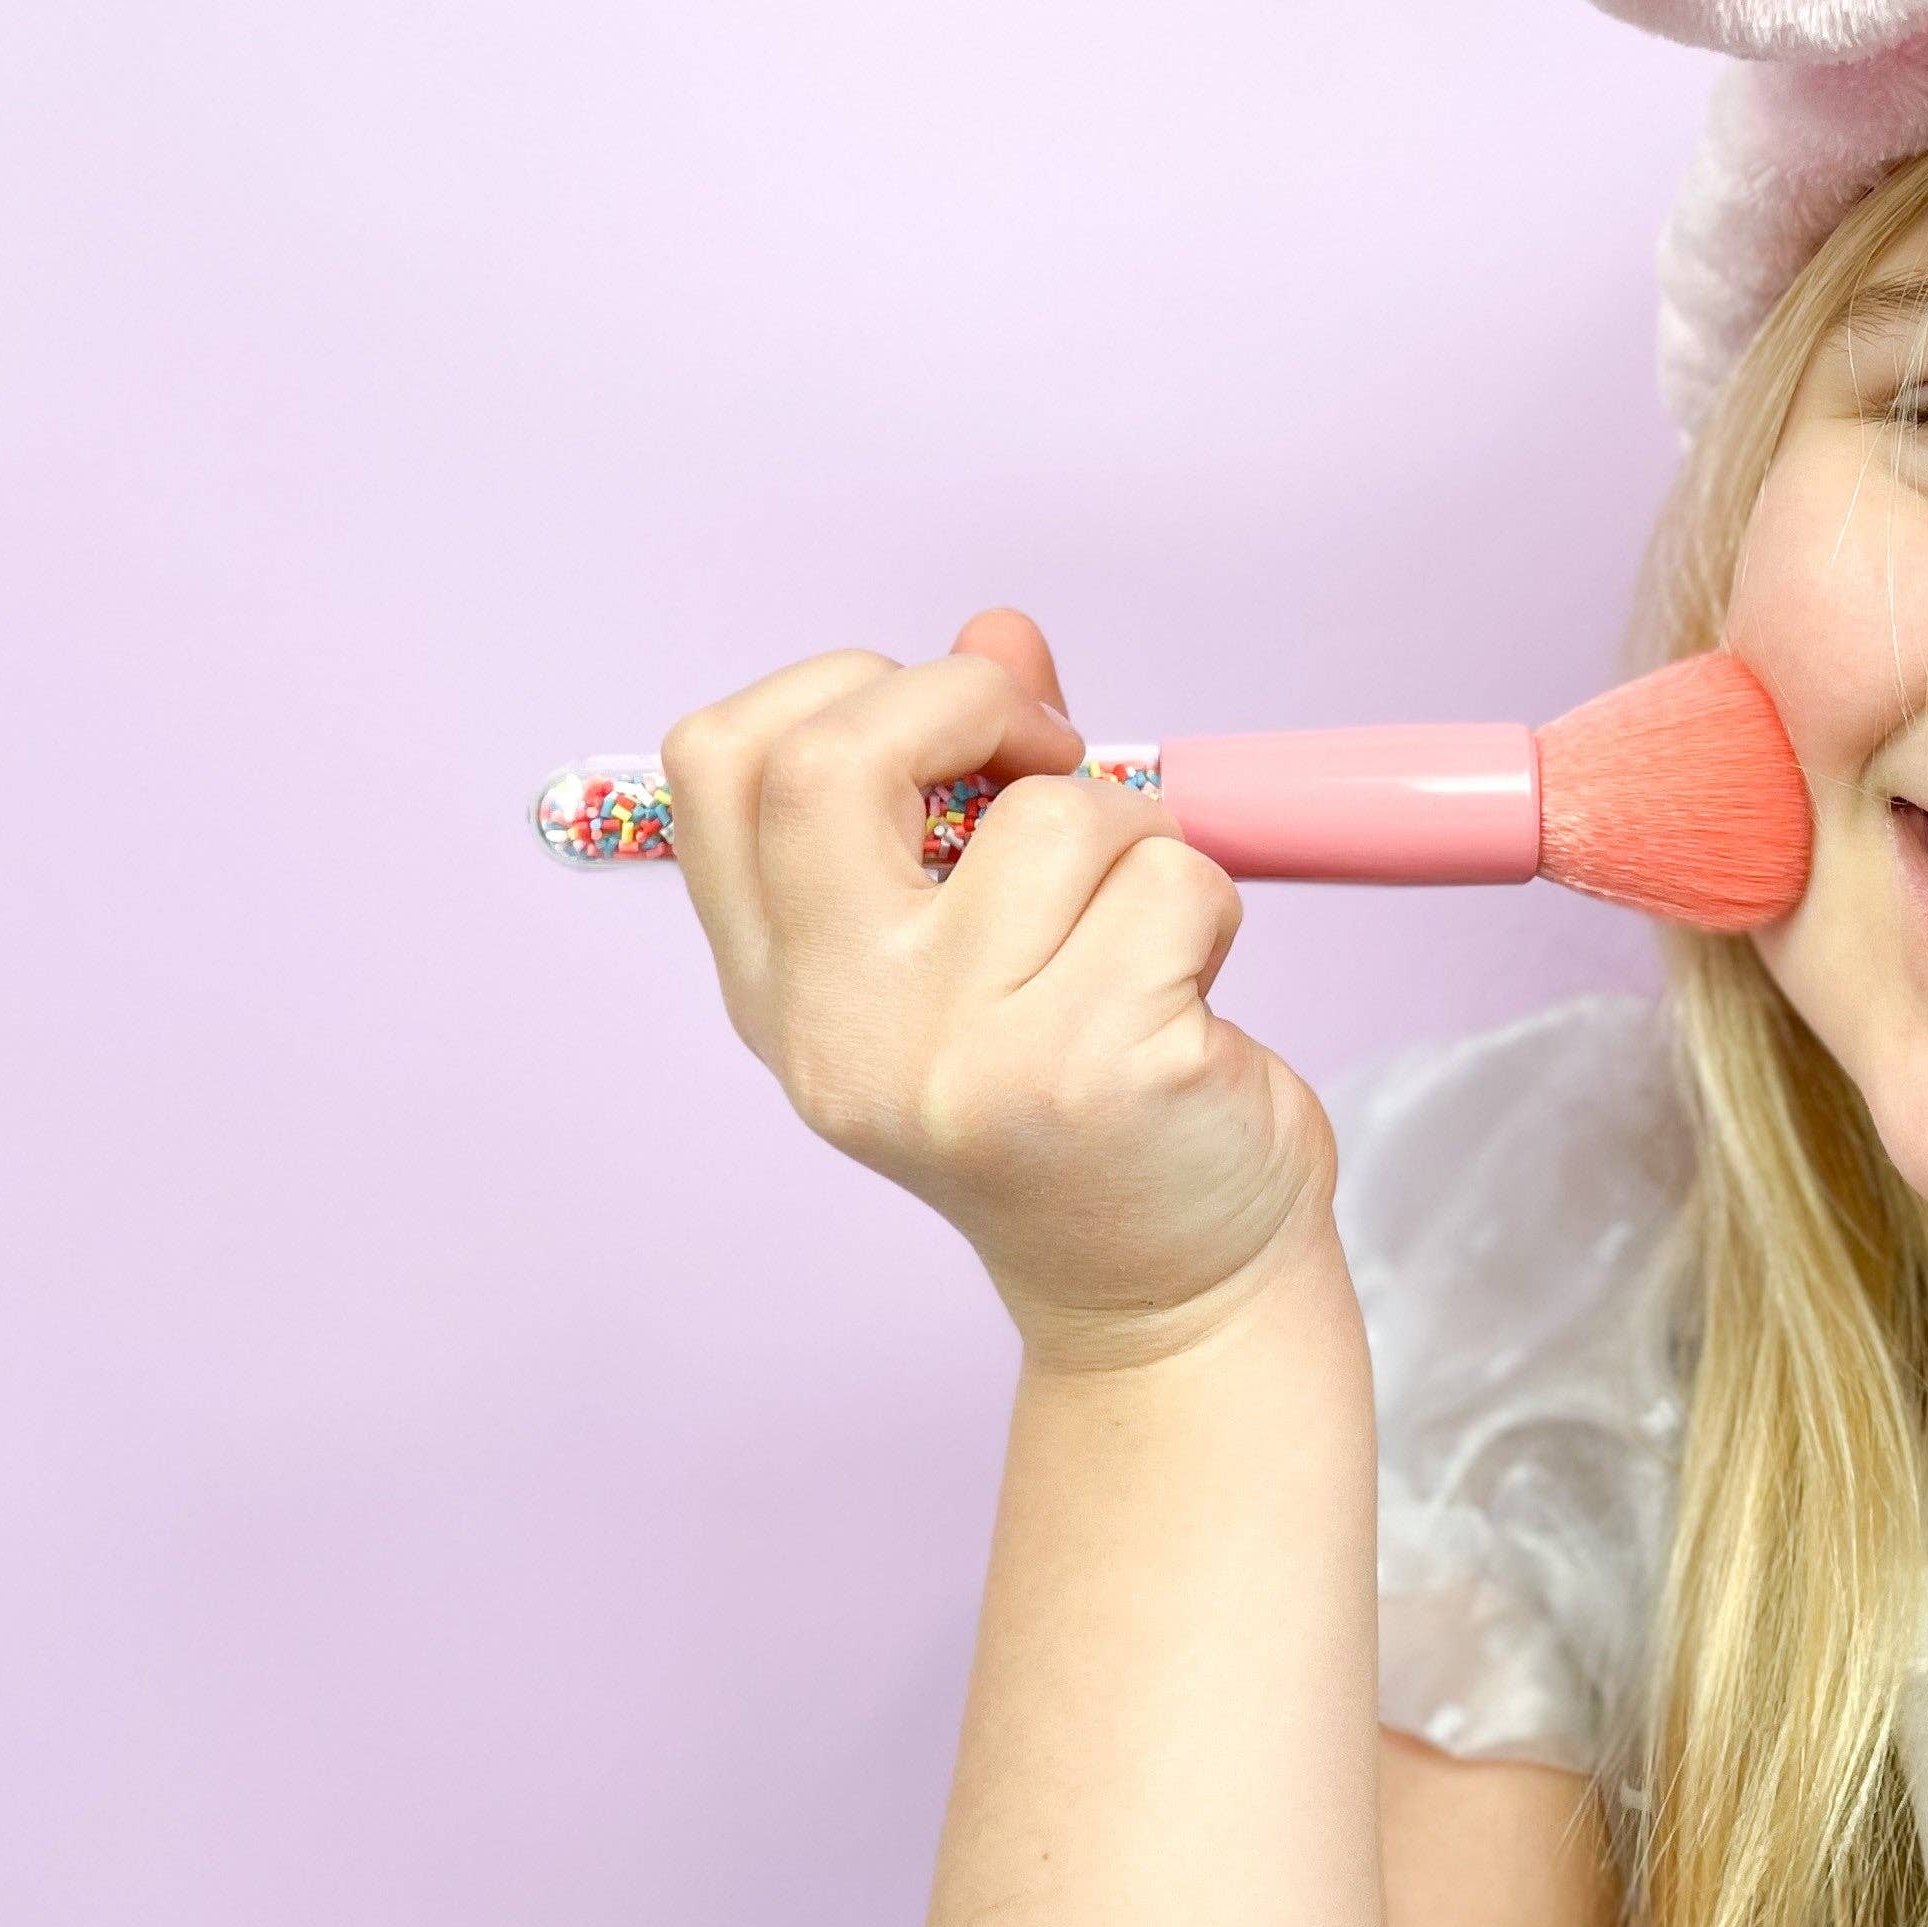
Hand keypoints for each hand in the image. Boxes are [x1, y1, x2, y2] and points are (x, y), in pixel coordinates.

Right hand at [657, 606, 1337, 1365]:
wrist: (1166, 1297)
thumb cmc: (1083, 1098)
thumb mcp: (984, 945)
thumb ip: (971, 784)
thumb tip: (998, 630)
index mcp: (782, 987)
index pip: (718, 761)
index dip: (842, 691)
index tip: (947, 737)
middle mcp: (841, 1027)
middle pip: (833, 759)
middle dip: (972, 704)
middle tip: (1052, 760)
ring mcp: (960, 1059)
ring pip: (1059, 815)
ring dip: (1139, 833)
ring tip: (1140, 937)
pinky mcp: (1095, 1073)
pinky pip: (1176, 881)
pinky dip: (1209, 904)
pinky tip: (1188, 997)